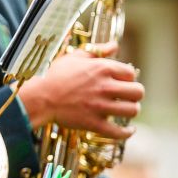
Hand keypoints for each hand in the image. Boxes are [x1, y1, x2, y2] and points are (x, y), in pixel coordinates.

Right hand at [18, 44, 142, 137]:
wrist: (39, 97)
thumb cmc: (54, 75)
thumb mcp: (74, 57)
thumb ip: (97, 51)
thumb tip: (114, 45)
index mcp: (101, 69)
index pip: (130, 73)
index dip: (128, 78)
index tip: (121, 81)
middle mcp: (104, 87)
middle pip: (138, 92)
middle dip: (135, 94)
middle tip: (127, 96)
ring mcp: (100, 106)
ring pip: (132, 110)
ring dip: (130, 110)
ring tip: (124, 109)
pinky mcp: (94, 123)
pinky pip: (119, 131)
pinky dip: (127, 133)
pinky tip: (128, 130)